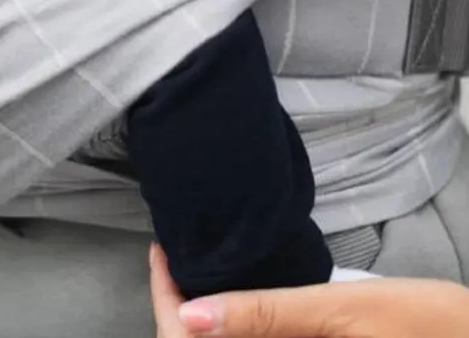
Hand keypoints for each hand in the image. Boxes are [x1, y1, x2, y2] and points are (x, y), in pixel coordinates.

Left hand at [150, 243, 468, 336]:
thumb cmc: (424, 326)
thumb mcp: (339, 310)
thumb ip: (264, 314)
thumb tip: (190, 316)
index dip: (166, 304)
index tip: (160, 254)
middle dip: (179, 316)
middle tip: (174, 259)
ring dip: (207, 330)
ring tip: (199, 273)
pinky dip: (242, 333)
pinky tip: (238, 305)